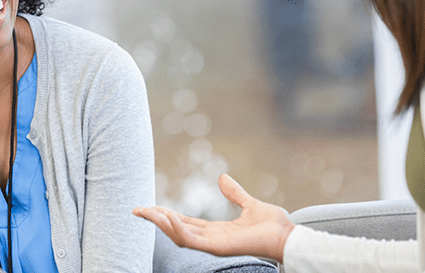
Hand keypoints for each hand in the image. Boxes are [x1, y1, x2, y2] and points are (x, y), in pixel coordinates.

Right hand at [133, 173, 294, 262]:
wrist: (287, 236)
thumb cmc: (274, 225)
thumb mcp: (249, 203)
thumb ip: (234, 193)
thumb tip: (221, 178)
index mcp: (217, 231)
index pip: (185, 223)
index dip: (167, 215)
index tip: (150, 206)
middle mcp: (212, 239)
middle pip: (177, 230)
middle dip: (156, 220)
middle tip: (137, 210)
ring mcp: (213, 245)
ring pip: (179, 236)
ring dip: (162, 224)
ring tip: (147, 212)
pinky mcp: (218, 247)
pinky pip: (192, 240)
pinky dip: (178, 229)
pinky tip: (168, 217)